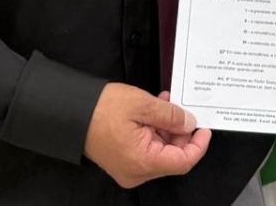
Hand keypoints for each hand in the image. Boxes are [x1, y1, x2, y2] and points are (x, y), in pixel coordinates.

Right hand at [83, 84, 211, 187]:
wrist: (70, 113)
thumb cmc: (102, 109)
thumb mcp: (143, 105)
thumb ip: (170, 116)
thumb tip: (189, 123)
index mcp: (142, 162)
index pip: (182, 162)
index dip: (198, 145)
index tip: (204, 129)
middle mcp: (137, 172)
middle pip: (172, 157)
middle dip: (181, 132)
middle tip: (181, 108)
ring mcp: (129, 168)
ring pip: (161, 151)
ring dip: (167, 128)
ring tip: (165, 103)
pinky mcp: (124, 160)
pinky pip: (147, 149)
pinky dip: (155, 131)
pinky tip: (155, 111)